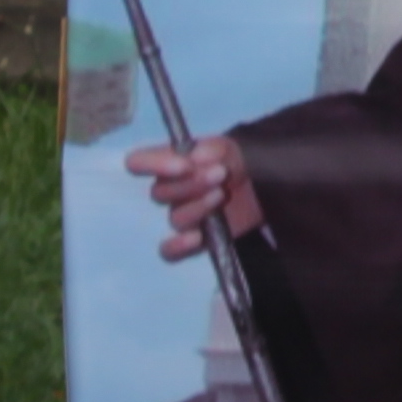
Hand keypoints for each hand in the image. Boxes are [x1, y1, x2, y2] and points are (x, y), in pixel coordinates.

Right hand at [127, 133, 261, 257]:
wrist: (263, 187)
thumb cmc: (238, 163)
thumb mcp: (232, 150)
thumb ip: (216, 150)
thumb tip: (196, 155)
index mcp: (170, 162)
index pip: (138, 162)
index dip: (152, 164)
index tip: (184, 165)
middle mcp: (170, 190)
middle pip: (159, 193)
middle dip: (191, 183)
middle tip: (220, 174)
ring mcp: (182, 216)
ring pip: (175, 218)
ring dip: (198, 207)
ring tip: (223, 195)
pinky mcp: (196, 240)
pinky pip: (170, 252)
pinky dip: (179, 247)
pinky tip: (197, 238)